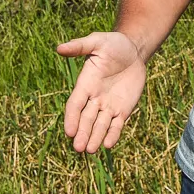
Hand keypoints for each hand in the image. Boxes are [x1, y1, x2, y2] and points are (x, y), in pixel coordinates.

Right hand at [59, 31, 148, 152]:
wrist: (134, 51)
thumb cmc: (113, 44)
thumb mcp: (97, 42)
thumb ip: (80, 46)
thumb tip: (60, 48)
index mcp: (85, 84)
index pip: (75, 104)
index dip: (71, 118)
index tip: (69, 131)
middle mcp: (94, 98)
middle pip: (86, 119)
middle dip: (82, 133)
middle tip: (79, 148)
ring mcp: (108, 106)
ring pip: (100, 125)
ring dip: (95, 138)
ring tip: (91, 151)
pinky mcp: (123, 109)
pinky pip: (117, 125)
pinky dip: (112, 134)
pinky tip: (108, 145)